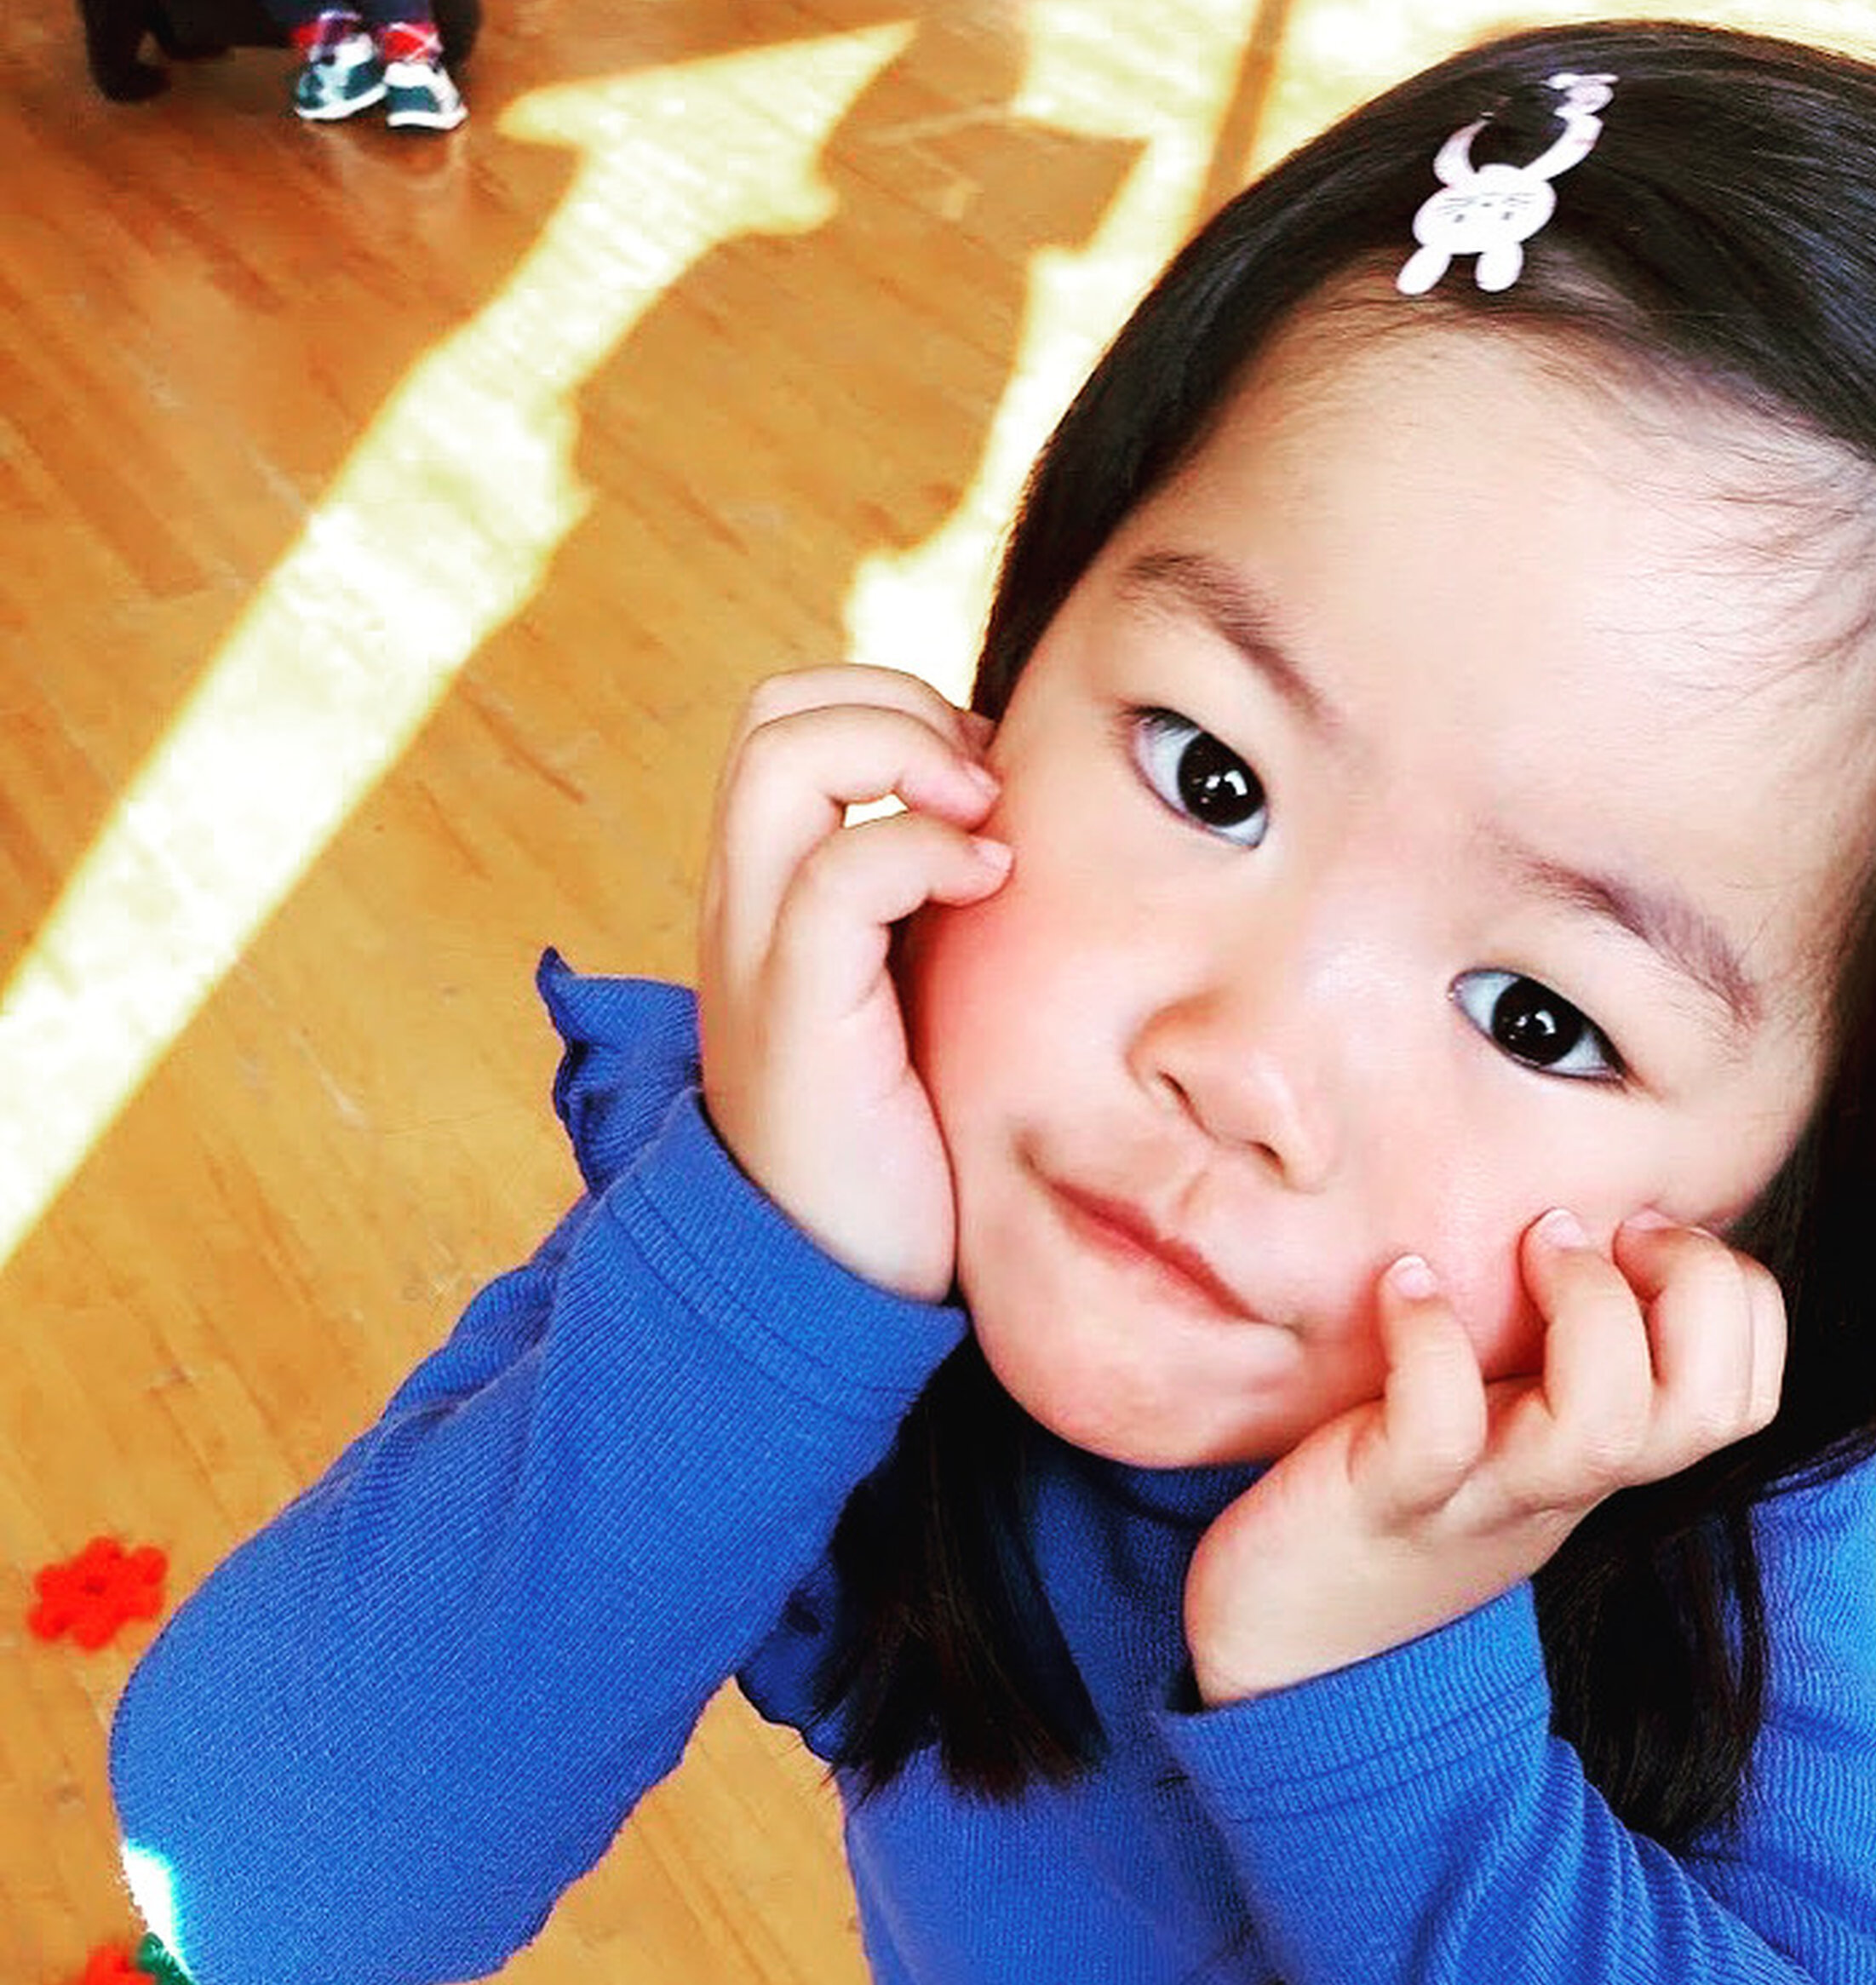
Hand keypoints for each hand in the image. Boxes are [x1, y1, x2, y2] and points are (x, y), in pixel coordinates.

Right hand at [697, 664, 1008, 1301]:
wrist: (830, 1278)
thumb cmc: (898, 1145)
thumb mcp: (918, 1000)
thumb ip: (936, 915)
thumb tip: (1021, 831)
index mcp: (771, 893)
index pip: (790, 720)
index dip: (892, 708)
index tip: (985, 782)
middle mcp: (745, 905)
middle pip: (775, 712)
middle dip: (895, 706)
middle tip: (985, 784)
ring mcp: (757, 951)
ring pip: (781, 757)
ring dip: (903, 751)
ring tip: (985, 822)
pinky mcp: (796, 1011)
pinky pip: (836, 872)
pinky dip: (922, 849)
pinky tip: (991, 884)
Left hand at [1183, 1211, 1784, 1703]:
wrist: (1279, 1648)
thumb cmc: (1389, 1504)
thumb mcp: (1500, 1430)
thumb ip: (1553, 1354)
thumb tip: (1590, 1218)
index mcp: (1600, 1459)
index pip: (1745, 1395)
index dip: (1735, 1294)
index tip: (1643, 1229)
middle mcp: (1561, 1484)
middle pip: (1711, 1409)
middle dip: (1697, 1289)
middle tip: (1609, 1229)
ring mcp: (1479, 1499)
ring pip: (1603, 1430)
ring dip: (1589, 1308)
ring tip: (1533, 1239)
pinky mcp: (1384, 1503)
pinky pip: (1439, 1427)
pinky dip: (1431, 1338)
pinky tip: (1404, 1283)